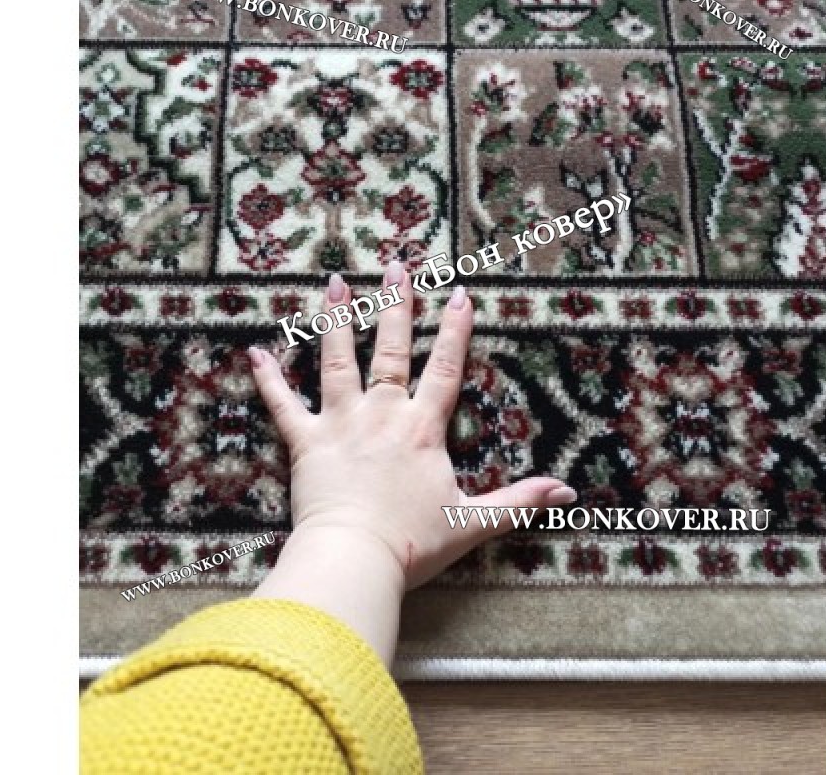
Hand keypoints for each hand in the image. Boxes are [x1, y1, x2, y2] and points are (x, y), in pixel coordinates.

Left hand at [248, 260, 576, 591]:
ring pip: (338, 360)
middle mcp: (382, 413)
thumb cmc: (413, 542)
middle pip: (391, 349)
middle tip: (396, 267)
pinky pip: (283, 405)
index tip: (460, 294)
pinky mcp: (305, 443)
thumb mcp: (473, 521)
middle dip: (396, 306)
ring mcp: (340, 423)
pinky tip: (257, 351)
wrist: (354, 558)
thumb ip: (520, 502)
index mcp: (422, 428)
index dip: (455, 331)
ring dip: (338, 320)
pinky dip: (269, 379)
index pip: (445, 368)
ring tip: (337, 283)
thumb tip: (568, 491)